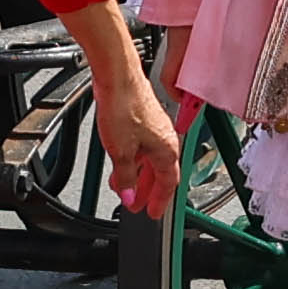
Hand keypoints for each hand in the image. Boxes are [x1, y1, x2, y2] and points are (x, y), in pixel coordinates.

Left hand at [79, 32, 184, 216]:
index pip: (169, 184)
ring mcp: (155, 128)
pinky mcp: (144, 118)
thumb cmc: (124, 105)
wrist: (117, 75)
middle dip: (148, 191)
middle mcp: (166, 138)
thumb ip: (126, 178)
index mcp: (167, 149)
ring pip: (150, 159)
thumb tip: (129, 196)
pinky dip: (134, 159)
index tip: (153, 213)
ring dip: (138, 176)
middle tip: (139, 205)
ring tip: (124, 188)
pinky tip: (121, 163)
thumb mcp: (121, 151)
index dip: (160, 201)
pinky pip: (143, 146)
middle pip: (160, 173)